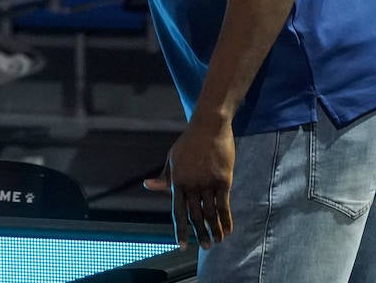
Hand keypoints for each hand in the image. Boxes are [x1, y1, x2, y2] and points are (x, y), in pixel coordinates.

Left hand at [143, 119, 234, 248]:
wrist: (208, 127)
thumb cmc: (188, 143)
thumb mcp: (172, 159)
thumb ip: (164, 177)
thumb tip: (147, 185)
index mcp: (176, 182)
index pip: (177, 212)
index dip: (180, 230)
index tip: (181, 246)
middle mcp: (191, 185)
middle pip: (195, 216)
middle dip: (200, 234)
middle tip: (205, 247)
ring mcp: (208, 183)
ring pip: (211, 213)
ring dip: (214, 230)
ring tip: (217, 242)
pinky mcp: (223, 180)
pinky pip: (225, 205)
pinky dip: (226, 220)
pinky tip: (228, 230)